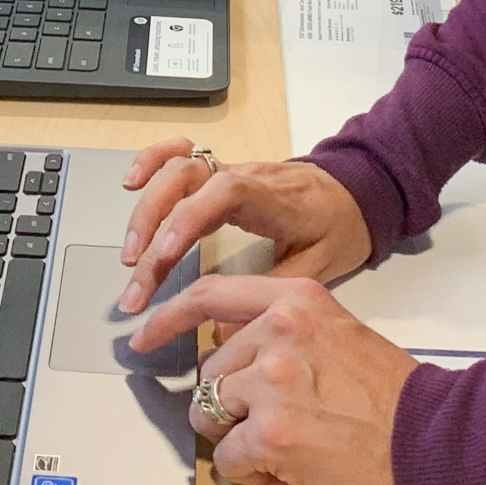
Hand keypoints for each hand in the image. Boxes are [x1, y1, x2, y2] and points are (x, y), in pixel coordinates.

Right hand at [117, 138, 371, 312]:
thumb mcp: (321, 266)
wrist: (356, 193)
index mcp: (272, 198)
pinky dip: (152, 161)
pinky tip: (131, 184)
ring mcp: (230, 169)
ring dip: (145, 210)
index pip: (223, 195)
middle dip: (152, 229)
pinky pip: (181, 155)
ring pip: (176, 171)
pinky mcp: (221, 171)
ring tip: (128, 255)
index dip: (188, 220)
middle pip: (186, 183)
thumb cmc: (339, 229)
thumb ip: (274, 291)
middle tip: (136, 281)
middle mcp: (245, 176)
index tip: (163, 256)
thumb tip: (225, 329)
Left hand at [131, 274, 416, 484]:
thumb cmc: (394, 396)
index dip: (167, 318)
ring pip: (211, 414)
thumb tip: (224, 344)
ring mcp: (272, 381)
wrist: (436, 441)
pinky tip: (291, 469)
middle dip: (230, 403)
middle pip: (209, 370)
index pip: (209, 295)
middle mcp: (279, 330)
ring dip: (240, 438)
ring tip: (290, 444)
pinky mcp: (272, 434)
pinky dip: (253, 473)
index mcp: (297, 298)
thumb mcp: (336, 331)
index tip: (142, 333)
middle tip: (279, 421)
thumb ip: (279, 327)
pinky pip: (229, 459)